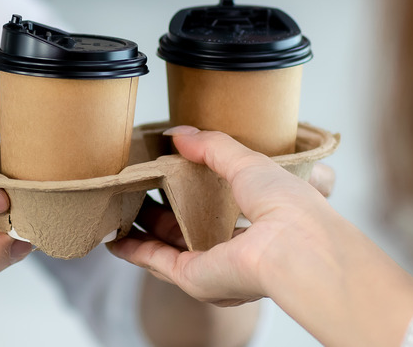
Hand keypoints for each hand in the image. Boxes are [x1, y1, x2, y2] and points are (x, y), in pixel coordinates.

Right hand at [108, 126, 412, 345]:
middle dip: (161, 212)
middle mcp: (234, 252)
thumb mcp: (248, 161)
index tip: (168, 173)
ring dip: (144, 231)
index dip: (191, 192)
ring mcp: (213, 267)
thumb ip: (213, 148)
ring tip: (121, 210)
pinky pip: (156, 262)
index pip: (217, 209)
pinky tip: (117, 239)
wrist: (295, 246)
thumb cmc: (290, 207)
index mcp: (256, 224)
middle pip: (187, 231)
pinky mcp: (194, 277)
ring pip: (168, 248)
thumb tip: (181, 133)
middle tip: (138, 189)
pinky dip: (135, 251)